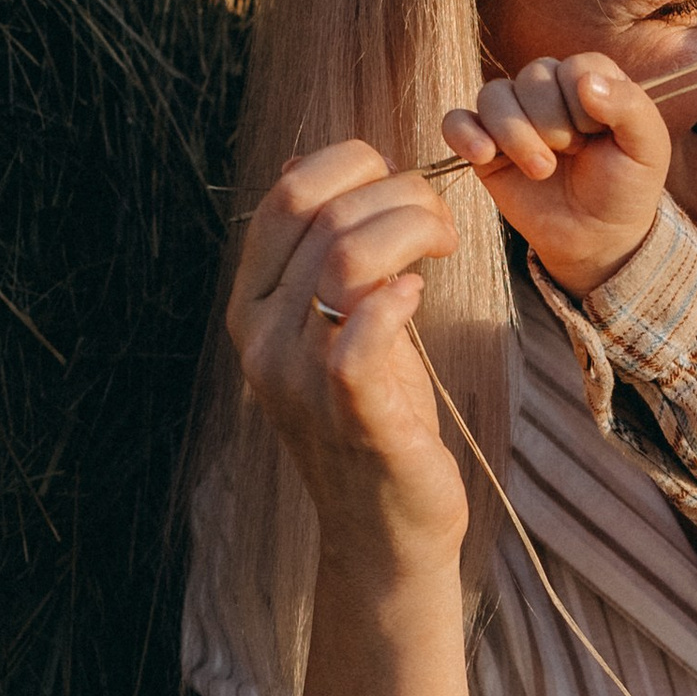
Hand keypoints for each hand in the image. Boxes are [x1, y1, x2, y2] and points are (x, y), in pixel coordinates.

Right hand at [228, 144, 467, 584]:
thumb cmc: (376, 416)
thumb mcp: (334, 326)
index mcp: (253, 304)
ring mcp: (298, 377)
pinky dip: (396, 298)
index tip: (403, 189)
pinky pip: (359, 333)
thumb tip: (304, 166)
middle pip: (323, 215)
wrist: (385, 529)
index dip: (353, 166)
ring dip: (410, 230)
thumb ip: (316, 255)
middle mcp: (261, 336)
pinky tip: (419, 296)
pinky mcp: (351, 414)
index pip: (286, 195)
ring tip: (443, 248)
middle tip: (442, 224)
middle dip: (400, 195)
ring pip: (343, 257)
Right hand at [441, 50, 671, 298]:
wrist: (596, 236)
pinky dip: (464, 134)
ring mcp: (513, 115)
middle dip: (552, 124)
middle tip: (571, 156)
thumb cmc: (625, 187)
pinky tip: (485, 157)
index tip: (597, 136)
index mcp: (590, 80)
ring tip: (541, 171)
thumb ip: (630, 107)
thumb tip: (586, 81)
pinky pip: (456, 121)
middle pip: (532, 77)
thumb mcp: (648, 148)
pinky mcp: (484, 143)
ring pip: (493, 95)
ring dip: (515, 134)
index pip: (575, 67)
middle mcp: (549, 89)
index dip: (583, 104)